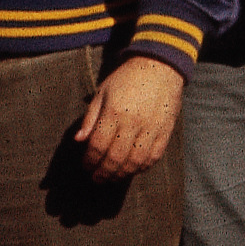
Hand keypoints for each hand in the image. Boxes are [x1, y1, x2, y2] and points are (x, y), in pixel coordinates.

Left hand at [67, 55, 183, 181]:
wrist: (159, 66)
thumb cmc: (126, 79)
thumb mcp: (102, 92)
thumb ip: (90, 118)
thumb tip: (79, 140)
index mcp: (114, 112)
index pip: (98, 145)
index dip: (90, 160)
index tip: (86, 166)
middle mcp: (133, 122)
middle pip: (115, 157)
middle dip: (103, 172)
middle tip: (97, 178)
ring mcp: (151, 128)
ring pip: (135, 162)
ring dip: (122, 174)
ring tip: (112, 178)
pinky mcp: (165, 131)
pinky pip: (154, 157)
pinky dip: (142, 167)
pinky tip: (133, 170)